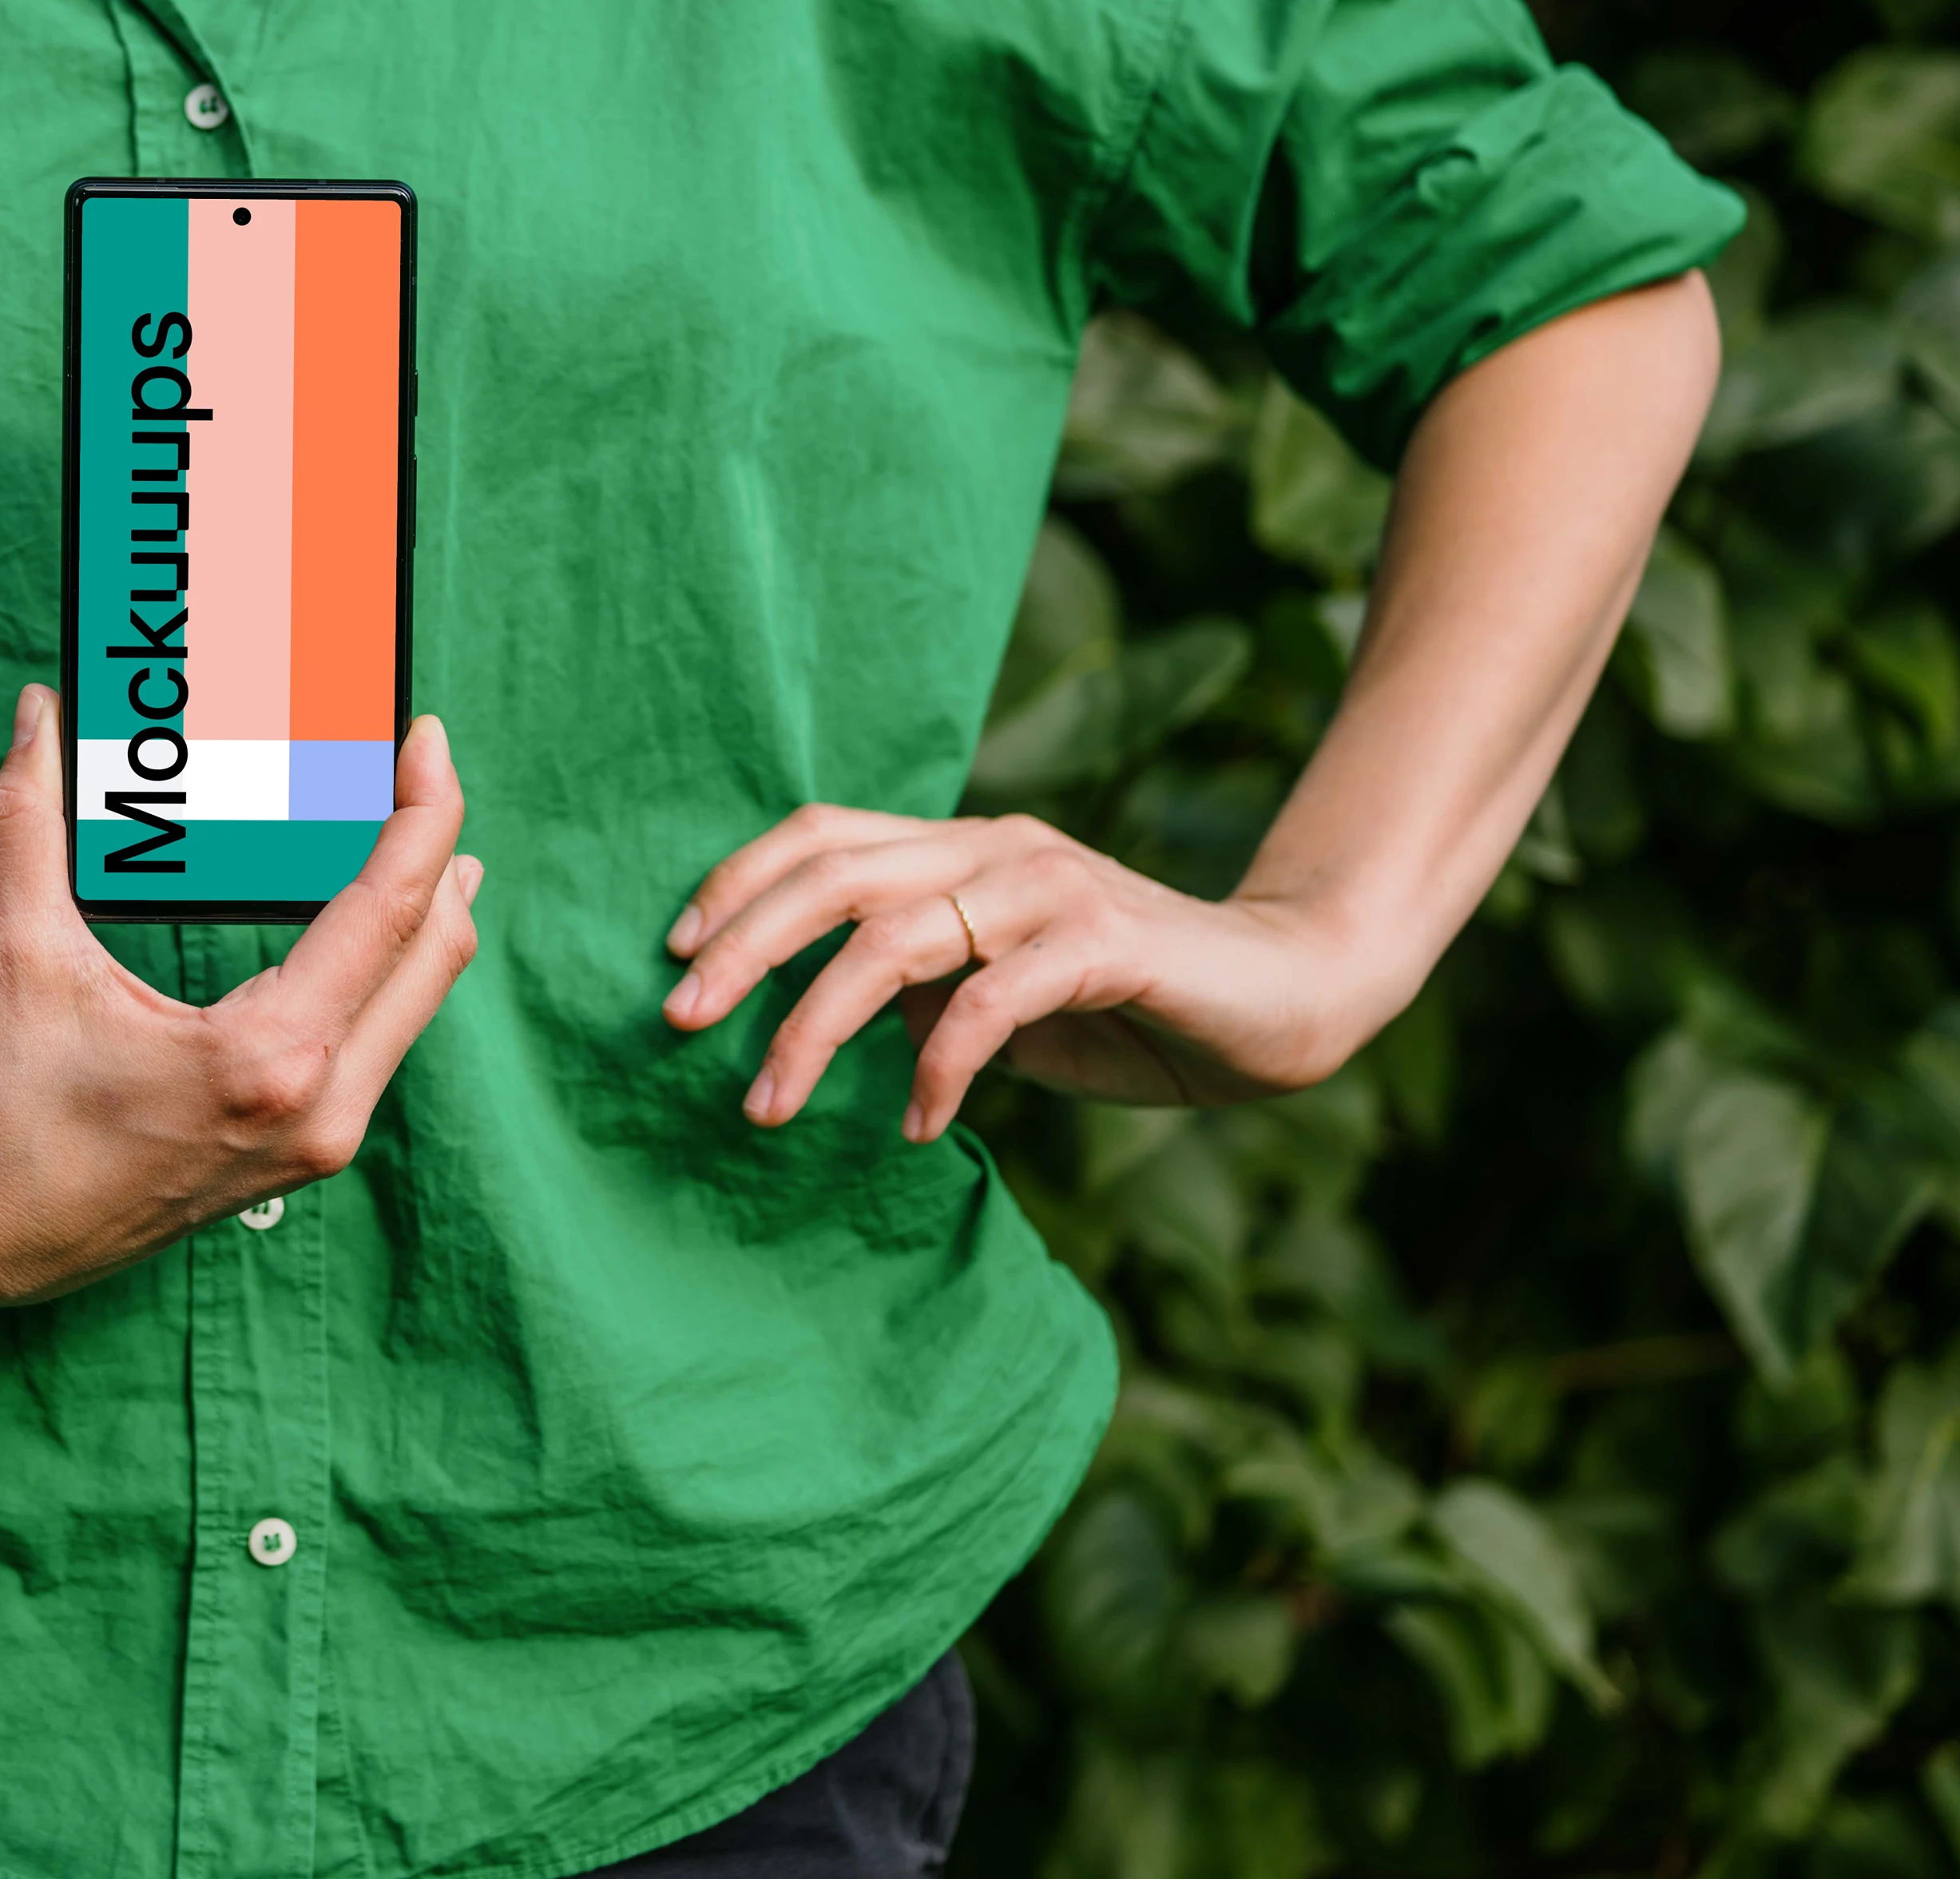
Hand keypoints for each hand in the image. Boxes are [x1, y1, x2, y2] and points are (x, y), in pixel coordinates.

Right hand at [0, 688, 482, 1305]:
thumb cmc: (1, 1107)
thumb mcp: (20, 957)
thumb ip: (29, 823)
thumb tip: (36, 712)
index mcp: (269, 1058)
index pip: (390, 910)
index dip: (423, 812)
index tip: (424, 737)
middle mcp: (318, 1109)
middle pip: (432, 954)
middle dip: (439, 850)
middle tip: (418, 766)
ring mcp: (319, 1143)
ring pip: (416, 1005)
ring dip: (423, 914)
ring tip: (414, 832)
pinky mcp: (303, 1157)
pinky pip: (383, 1044)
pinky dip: (390, 971)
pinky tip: (375, 925)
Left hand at [659, 807, 1391, 1144]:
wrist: (1286, 998)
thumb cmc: (1130, 1006)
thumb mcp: (1000, 1001)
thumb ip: (920, 994)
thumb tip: (823, 1023)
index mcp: (963, 846)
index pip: (825, 835)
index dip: (740, 882)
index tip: (673, 952)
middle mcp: (998, 846)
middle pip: (836, 874)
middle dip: (743, 946)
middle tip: (676, 1020)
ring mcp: (1052, 888)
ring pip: (894, 937)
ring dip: (815, 1025)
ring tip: (766, 1104)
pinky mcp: (1107, 941)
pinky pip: (993, 999)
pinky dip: (939, 1066)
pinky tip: (917, 1125)